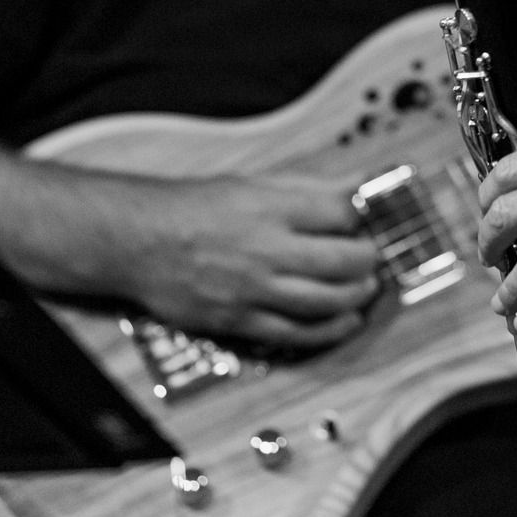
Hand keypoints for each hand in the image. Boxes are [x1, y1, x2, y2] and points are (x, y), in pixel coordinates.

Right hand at [126, 173, 380, 348]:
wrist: (141, 241)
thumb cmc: (192, 208)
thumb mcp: (252, 183)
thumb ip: (304, 188)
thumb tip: (350, 190)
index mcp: (271, 208)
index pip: (341, 212)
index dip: (363, 216)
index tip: (368, 219)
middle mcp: (267, 250)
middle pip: (342, 260)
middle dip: (370, 260)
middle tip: (376, 257)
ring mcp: (254, 289)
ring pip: (326, 301)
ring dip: (357, 296)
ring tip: (367, 288)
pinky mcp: (241, 320)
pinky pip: (296, 332)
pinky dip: (329, 330)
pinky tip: (345, 322)